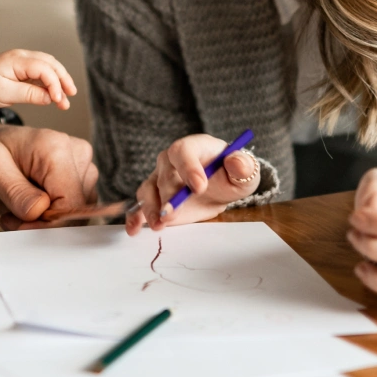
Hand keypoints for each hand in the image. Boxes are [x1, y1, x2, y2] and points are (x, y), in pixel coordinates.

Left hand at [0, 50, 76, 111]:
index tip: (58, 99)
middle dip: (63, 78)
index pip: (43, 67)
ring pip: (48, 66)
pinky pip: (41, 73)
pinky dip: (50, 83)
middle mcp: (22, 57)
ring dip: (58, 81)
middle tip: (71, 95)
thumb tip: (49, 97)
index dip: (54, 83)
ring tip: (65, 98)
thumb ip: (29, 94)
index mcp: (16, 60)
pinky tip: (54, 95)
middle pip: (50, 62)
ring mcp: (22, 62)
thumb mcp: (5, 94)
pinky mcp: (22, 70)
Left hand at [0, 124, 97, 228]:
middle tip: (11, 216)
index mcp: (56, 148)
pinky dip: (50, 217)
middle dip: (42, 223)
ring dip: (45, 221)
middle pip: (74, 209)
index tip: (20, 226)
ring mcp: (81, 166)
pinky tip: (29, 206)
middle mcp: (76, 154)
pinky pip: (72, 209)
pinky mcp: (80, 177)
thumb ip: (14, 191)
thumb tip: (39, 211)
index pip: (70, 202)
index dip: (47, 224)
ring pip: (74, 213)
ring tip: (16, 208)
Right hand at [126, 134, 259, 235]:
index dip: (188, 167)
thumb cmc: (230, 173)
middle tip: (173, 213)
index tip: (199, 187)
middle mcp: (171, 160)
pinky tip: (134, 229)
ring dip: (150, 207)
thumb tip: (236, 162)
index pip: (182, 151)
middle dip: (168, 195)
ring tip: (158, 224)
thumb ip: (242, 165)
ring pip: (148, 189)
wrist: (220, 185)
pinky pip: (141, 204)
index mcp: (193, 147)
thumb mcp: (243, 170)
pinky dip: (136, 216)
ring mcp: (160, 178)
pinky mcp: (156, 197)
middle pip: (164, 174)